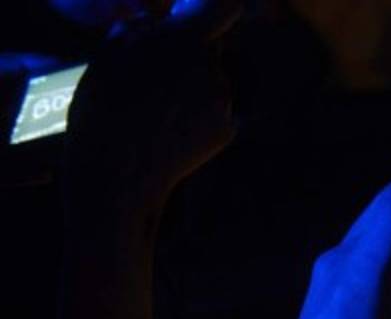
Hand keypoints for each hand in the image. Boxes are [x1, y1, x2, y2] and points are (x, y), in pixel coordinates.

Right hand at [62, 0, 240, 234]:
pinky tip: (172, 131)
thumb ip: (140, 28)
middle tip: (157, 82)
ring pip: (214, 82)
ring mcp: (225, 100)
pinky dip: (200, 117)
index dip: (212, 12)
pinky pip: (218, 111)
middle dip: (190, 58)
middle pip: (211, 51)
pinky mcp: (229, 128)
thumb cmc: (104, 110)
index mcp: (186, 41)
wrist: (118, 173)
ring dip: (194, 89)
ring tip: (157, 112)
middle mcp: (214, 67)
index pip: (223, 9)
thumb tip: (155, 18)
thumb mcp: (109, 56)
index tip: (199, 19)